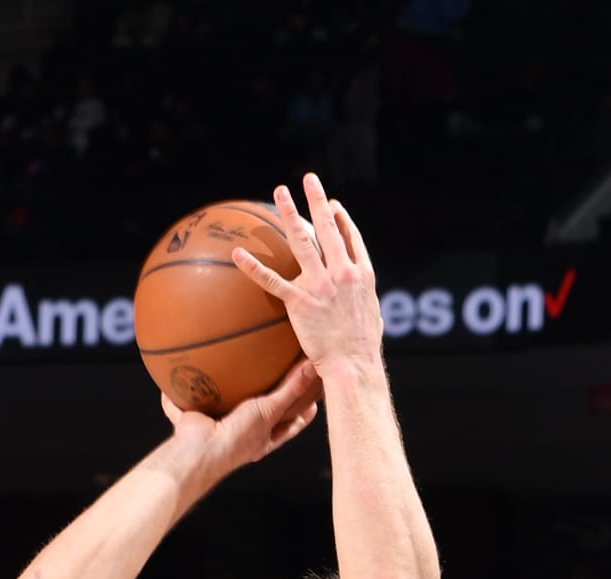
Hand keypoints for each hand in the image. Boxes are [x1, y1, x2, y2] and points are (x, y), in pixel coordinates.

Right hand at [158, 354, 321, 484]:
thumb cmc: (238, 437)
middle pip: (260, 416)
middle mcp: (240, 434)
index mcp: (261, 438)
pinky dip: (176, 395)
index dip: (302, 414)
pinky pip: (184, 404)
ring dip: (222, 393)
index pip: (289, 425)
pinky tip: (175, 376)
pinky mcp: (192, 420)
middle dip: (267, 401)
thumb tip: (312, 366)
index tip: (314, 401)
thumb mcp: (269, 411)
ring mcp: (216, 427)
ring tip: (227, 370)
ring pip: (222, 408)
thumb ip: (290, 390)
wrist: (200, 450)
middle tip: (277, 379)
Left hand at [234, 175, 381, 380]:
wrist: (353, 366)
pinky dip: (253, 267)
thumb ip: (366, 304)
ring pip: (303, 240)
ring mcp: (321, 284)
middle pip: (328, 227)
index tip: (333, 205)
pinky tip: (238, 254)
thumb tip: (367, 307)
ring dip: (290, 212)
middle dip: (317, 200)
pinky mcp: (300, 301)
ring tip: (280, 192)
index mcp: (361, 274)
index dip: (341, 219)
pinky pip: (272, 281)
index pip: (350, 237)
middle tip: (308, 179)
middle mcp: (342, 272)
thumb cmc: (363, 350)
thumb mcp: (372, 318)